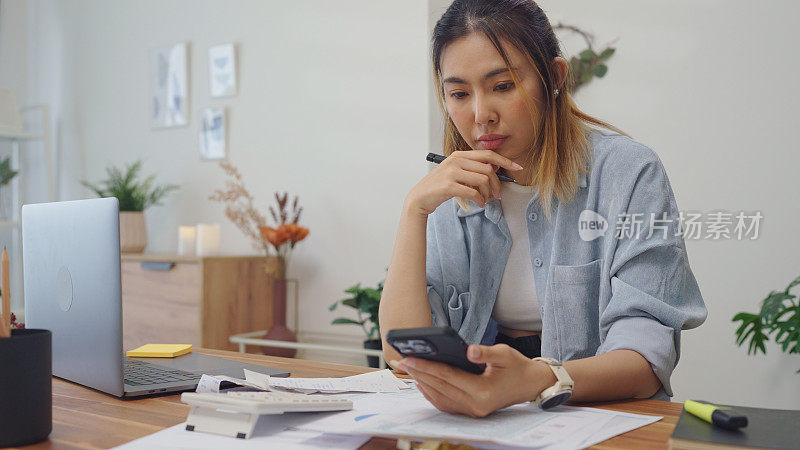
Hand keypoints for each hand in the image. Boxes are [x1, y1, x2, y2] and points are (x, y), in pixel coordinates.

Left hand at [390, 344, 554, 417]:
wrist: (530, 384)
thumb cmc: (517, 367)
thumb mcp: (504, 354)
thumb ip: (485, 352)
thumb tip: (468, 350)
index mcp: (482, 392)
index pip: (447, 377)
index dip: (427, 366)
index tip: (410, 357)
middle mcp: (475, 406)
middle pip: (439, 387)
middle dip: (418, 373)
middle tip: (401, 361)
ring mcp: (472, 412)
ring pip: (439, 398)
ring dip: (421, 383)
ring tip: (408, 369)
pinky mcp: (470, 412)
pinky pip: (445, 403)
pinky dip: (431, 393)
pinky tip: (422, 381)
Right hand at [405, 150, 522, 216]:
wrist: (420, 198)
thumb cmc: (440, 186)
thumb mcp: (455, 172)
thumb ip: (472, 168)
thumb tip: (495, 168)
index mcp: (459, 155)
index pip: (487, 154)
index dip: (505, 160)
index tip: (517, 168)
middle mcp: (455, 160)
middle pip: (488, 169)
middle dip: (497, 183)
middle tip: (497, 194)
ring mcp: (451, 172)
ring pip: (483, 180)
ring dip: (488, 193)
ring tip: (486, 200)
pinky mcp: (448, 186)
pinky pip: (473, 192)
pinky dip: (480, 200)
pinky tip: (480, 204)